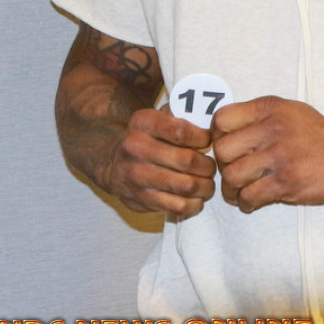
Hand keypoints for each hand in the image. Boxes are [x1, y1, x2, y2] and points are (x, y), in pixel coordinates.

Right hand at [102, 107, 216, 217]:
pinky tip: (197, 197)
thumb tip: (213, 126)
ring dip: (205, 186)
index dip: (202, 138)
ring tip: (208, 183)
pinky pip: (177, 206)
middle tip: (212, 166)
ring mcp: (136, 176)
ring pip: (185, 186)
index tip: (209, 141)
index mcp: (143, 123)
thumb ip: (182, 117)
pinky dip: (194, 204)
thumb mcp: (157, 117)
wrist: (111, 162)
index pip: (181, 131)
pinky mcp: (140, 200)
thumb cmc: (146, 137)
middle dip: (208, 165)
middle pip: (186, 161)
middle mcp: (136, 148)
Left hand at [211, 96, 323, 212]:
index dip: (217, 136)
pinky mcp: (287, 182)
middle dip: (223, 166)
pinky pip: (250, 197)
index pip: (221, 119)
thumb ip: (258, 117)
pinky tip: (254, 200)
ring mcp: (280, 155)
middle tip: (234, 172)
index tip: (226, 148)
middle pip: (222, 150)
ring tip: (241, 191)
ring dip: (232, 189)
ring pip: (232, 176)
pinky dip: (246, 203)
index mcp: (270, 108)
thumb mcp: (289, 111)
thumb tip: (222, 132)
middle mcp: (272, 128)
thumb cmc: (318, 134)